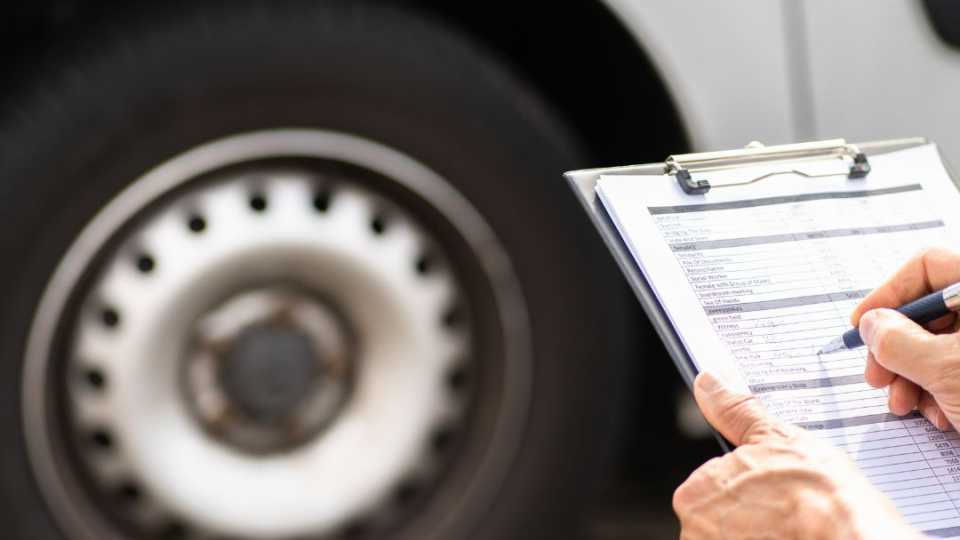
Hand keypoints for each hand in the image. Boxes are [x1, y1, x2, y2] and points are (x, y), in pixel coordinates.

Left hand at [673, 373, 918, 539]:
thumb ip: (734, 412)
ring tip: (793, 530)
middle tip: (785, 512)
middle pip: (720, 521)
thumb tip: (708, 383)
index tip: (770, 493)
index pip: (711, 489)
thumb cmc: (822, 496)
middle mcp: (697, 532)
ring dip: (760, 534)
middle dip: (751, 516)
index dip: (746, 489)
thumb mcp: (776, 438)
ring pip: (737, 538)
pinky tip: (794, 539)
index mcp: (696, 493)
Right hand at [851, 247, 959, 430]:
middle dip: (895, 349)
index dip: (888, 293)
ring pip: (938, 345)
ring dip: (910, 378)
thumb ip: (898, 341)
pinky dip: (939, 392)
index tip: (862, 324)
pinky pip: (957, 370)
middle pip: (928, 311)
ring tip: (904, 405)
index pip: (927, 265)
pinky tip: (939, 416)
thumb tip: (871, 325)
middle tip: (877, 377)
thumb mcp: (946, 368)